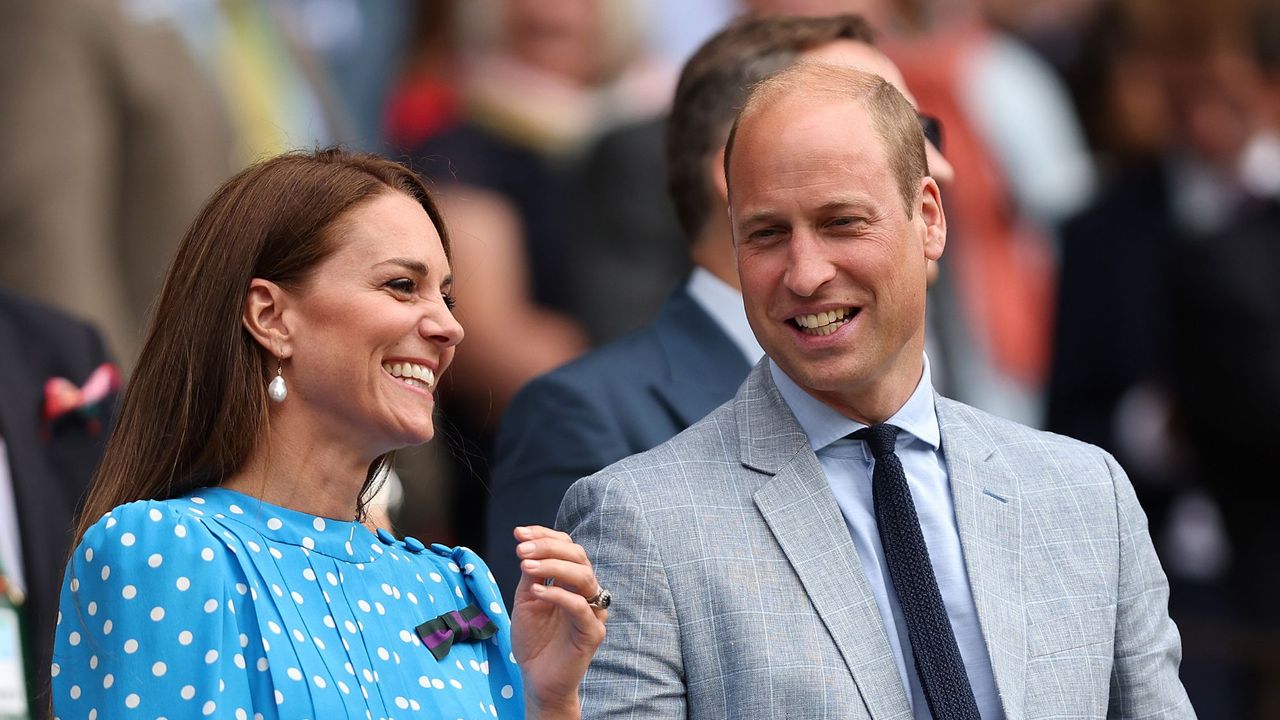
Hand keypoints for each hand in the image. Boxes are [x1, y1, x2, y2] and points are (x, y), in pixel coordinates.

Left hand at [509, 525, 607, 718]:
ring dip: (553, 566)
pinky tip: (538, 592)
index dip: (544, 535)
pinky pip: (580, 607)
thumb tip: (527, 546)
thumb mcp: (526, 600)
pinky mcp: (593, 632)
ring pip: (583, 576)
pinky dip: (558, 595)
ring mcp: (593, 611)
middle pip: (578, 556)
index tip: (519, 533)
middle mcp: (586, 591)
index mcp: (572, 581)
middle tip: (521, 550)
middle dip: (548, 547)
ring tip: (526, 566)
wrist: (537, 678)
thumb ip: (531, 575)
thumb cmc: (533, 640)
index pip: (566, 547)